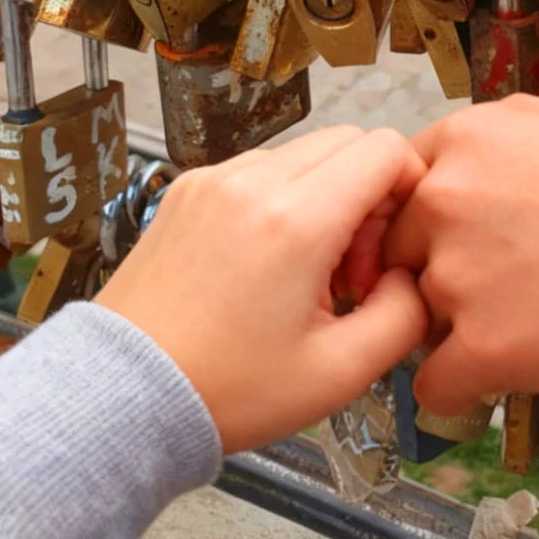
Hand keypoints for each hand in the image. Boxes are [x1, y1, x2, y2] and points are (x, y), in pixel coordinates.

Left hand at [96, 126, 428, 453]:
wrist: (125, 396)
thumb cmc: (228, 391)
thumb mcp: (340, 372)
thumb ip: (403, 316)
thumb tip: (412, 276)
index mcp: (296, 219)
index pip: (385, 149)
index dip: (410, 190)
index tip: (393, 249)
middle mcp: (251, 181)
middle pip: (347, 142)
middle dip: (371, 195)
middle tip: (355, 270)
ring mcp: (212, 180)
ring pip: (303, 154)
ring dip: (327, 198)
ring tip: (310, 274)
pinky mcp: (186, 192)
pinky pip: (259, 171)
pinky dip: (283, 201)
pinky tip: (270, 266)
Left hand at [385, 96, 538, 414]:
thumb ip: (495, 139)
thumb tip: (456, 165)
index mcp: (467, 141)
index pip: (398, 185)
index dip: (423, 221)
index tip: (442, 244)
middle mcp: (447, 200)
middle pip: (399, 251)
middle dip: (431, 273)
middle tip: (494, 290)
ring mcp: (457, 275)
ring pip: (413, 317)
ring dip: (453, 329)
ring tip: (521, 328)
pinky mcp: (480, 347)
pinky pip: (432, 381)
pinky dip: (460, 387)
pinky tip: (497, 377)